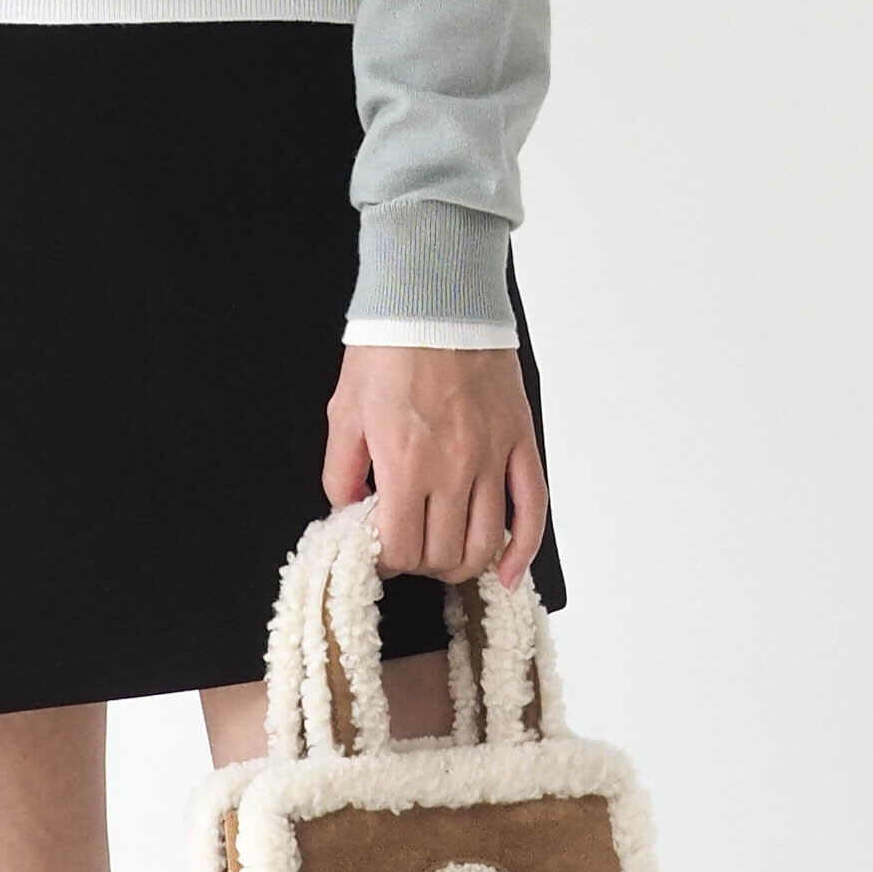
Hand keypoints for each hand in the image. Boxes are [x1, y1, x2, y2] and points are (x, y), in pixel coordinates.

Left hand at [325, 344, 546, 590]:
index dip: (388, 562)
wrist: (437, 299)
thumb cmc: (389, 349)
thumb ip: (341, 470)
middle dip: (422, 564)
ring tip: (448, 557)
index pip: (401, 548)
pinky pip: (532, 509)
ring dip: (465, 564)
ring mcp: (492, 457)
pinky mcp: (520, 442)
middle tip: (411, 549)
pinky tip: (507, 572)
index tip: (382, 553)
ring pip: (486, 543)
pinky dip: (522, 550)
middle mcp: (453, 468)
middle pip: (444, 554)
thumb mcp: (344, 411)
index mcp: (405, 463)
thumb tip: (348, 510)